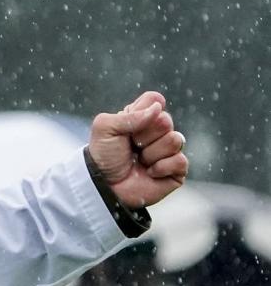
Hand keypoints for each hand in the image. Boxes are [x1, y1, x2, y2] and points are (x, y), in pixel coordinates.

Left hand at [88, 91, 187, 208]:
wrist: (104, 185)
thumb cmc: (104, 156)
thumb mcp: (105, 128)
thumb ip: (130, 115)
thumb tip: (158, 108)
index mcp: (141, 117)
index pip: (155, 100)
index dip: (142, 111)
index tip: (128, 125)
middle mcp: (157, 131)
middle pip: (165, 120)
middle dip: (144, 135)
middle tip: (132, 146)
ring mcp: (168, 150)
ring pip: (175, 140)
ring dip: (151, 153)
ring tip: (139, 161)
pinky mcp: (177, 170)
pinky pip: (180, 161)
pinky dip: (161, 168)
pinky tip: (149, 173)